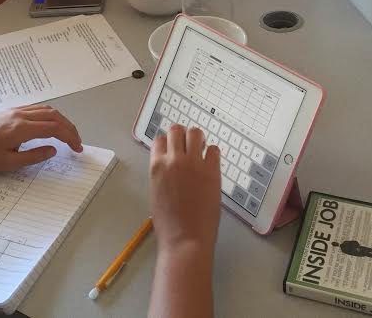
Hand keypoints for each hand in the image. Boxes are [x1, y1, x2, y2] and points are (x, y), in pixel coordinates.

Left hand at [0, 106, 82, 171]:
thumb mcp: (8, 163)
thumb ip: (34, 156)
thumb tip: (53, 150)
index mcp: (20, 128)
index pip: (54, 128)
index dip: (69, 137)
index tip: (77, 148)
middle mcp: (20, 115)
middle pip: (54, 116)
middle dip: (69, 128)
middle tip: (77, 142)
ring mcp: (15, 111)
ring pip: (46, 110)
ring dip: (61, 120)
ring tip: (68, 134)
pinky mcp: (11, 111)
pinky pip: (37, 109)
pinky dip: (50, 116)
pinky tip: (51, 125)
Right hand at [150, 125, 220, 254]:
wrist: (185, 240)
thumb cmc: (168, 224)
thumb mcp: (156, 193)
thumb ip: (162, 174)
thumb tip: (171, 165)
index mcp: (156, 166)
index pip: (160, 139)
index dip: (167, 142)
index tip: (173, 147)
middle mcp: (174, 160)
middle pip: (176, 130)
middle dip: (182, 135)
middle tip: (188, 145)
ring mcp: (193, 164)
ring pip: (195, 133)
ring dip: (198, 138)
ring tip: (201, 149)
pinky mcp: (212, 171)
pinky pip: (214, 149)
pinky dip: (212, 152)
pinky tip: (211, 162)